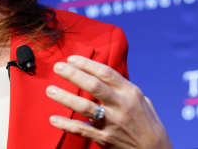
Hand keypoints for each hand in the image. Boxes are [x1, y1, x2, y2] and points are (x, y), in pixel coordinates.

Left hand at [46, 55, 171, 148]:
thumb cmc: (147, 123)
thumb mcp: (141, 99)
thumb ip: (122, 88)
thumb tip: (103, 75)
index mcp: (129, 92)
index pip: (105, 73)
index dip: (87, 64)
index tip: (71, 58)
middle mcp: (120, 105)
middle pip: (93, 86)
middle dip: (73, 74)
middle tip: (57, 67)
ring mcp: (112, 122)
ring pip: (84, 107)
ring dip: (65, 97)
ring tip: (50, 90)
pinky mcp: (105, 139)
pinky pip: (82, 130)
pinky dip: (66, 124)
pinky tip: (54, 118)